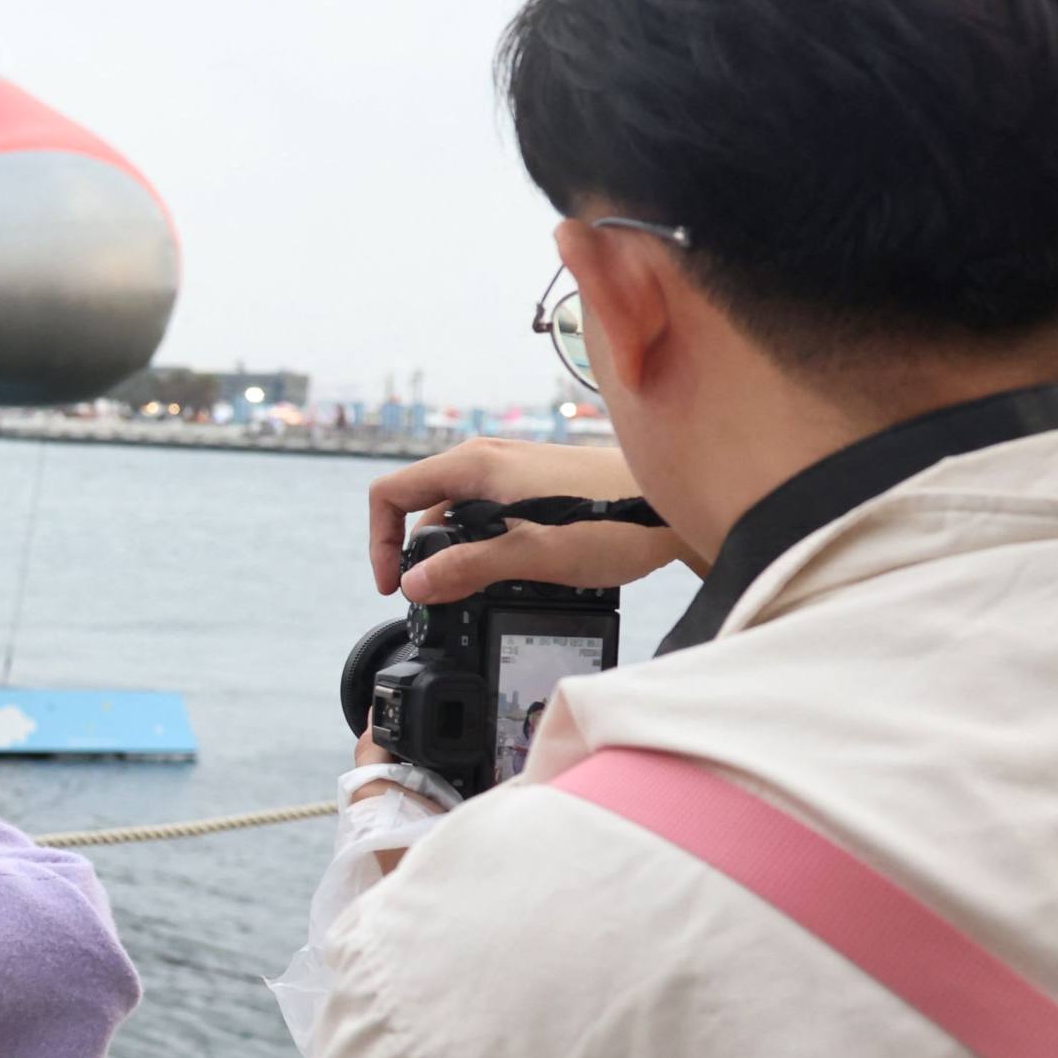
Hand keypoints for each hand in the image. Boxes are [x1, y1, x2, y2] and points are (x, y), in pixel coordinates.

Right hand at [368, 436, 691, 603]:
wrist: (677, 508)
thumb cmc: (614, 521)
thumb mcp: (532, 555)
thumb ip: (466, 568)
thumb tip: (414, 586)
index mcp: (474, 465)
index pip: (392, 494)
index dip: (380, 541)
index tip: (395, 584)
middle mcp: (486, 459)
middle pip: (422, 505)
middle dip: (422, 553)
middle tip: (440, 597)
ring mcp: (511, 470)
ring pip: (457, 513)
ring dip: (457, 552)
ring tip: (483, 589)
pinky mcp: (534, 485)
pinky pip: (487, 514)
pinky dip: (485, 544)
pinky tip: (515, 572)